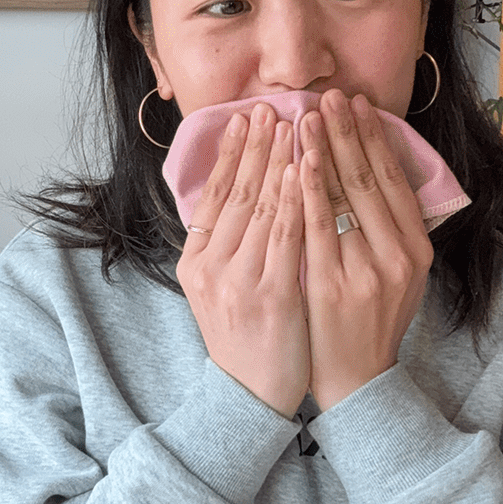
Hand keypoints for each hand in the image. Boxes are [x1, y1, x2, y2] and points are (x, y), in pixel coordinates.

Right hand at [176, 103, 308, 416]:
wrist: (250, 397)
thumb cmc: (244, 340)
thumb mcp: (218, 291)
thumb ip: (223, 247)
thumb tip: (236, 196)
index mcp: (195, 263)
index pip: (213, 196)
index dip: (230, 155)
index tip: (244, 119)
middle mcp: (212, 268)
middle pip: (237, 193)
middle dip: (256, 146)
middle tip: (271, 106)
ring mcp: (240, 281)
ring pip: (263, 207)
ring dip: (279, 160)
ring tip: (293, 124)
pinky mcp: (272, 295)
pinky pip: (288, 236)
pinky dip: (297, 199)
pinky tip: (307, 170)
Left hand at [299, 90, 432, 410]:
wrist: (355, 382)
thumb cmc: (368, 322)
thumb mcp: (395, 276)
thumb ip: (387, 230)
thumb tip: (370, 169)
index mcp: (415, 249)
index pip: (393, 179)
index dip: (373, 138)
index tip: (355, 104)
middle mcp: (398, 256)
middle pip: (370, 180)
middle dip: (347, 132)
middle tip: (330, 94)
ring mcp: (366, 271)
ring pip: (344, 197)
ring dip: (325, 149)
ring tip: (308, 113)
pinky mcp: (333, 286)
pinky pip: (317, 227)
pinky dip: (309, 190)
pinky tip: (298, 160)